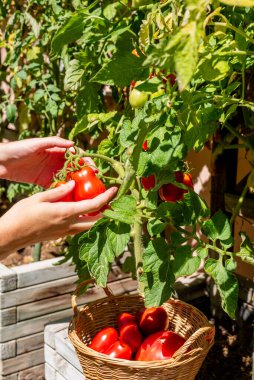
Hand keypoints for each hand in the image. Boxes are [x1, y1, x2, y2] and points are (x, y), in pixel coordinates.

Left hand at [0, 137, 95, 187]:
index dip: (86, 161)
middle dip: (85, 176)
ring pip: (68, 179)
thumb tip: (73, 144)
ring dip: (77, 185)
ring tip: (85, 193)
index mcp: (57, 150)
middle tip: (93, 185)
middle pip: (75, 169)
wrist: (2, 162)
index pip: (76, 155)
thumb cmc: (19, 148)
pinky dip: (64, 192)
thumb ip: (55, 142)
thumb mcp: (37, 144)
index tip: (93, 169)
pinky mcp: (44, 182)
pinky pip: (57, 187)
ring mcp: (51, 172)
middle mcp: (56, 162)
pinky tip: (71, 198)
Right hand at [0, 182, 117, 256]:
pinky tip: (81, 211)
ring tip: (98, 203)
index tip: (114, 189)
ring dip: (97, 216)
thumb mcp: (39, 198)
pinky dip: (86, 220)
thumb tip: (73, 184)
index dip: (106, 197)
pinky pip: (79, 228)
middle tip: (109, 198)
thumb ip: (58, 192)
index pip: (93, 206)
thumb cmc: (21, 215)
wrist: (10, 236)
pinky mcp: (60, 235)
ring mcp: (65, 232)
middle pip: (96, 220)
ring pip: (88, 226)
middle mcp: (68, 225)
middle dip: (106, 209)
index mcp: (65, 213)